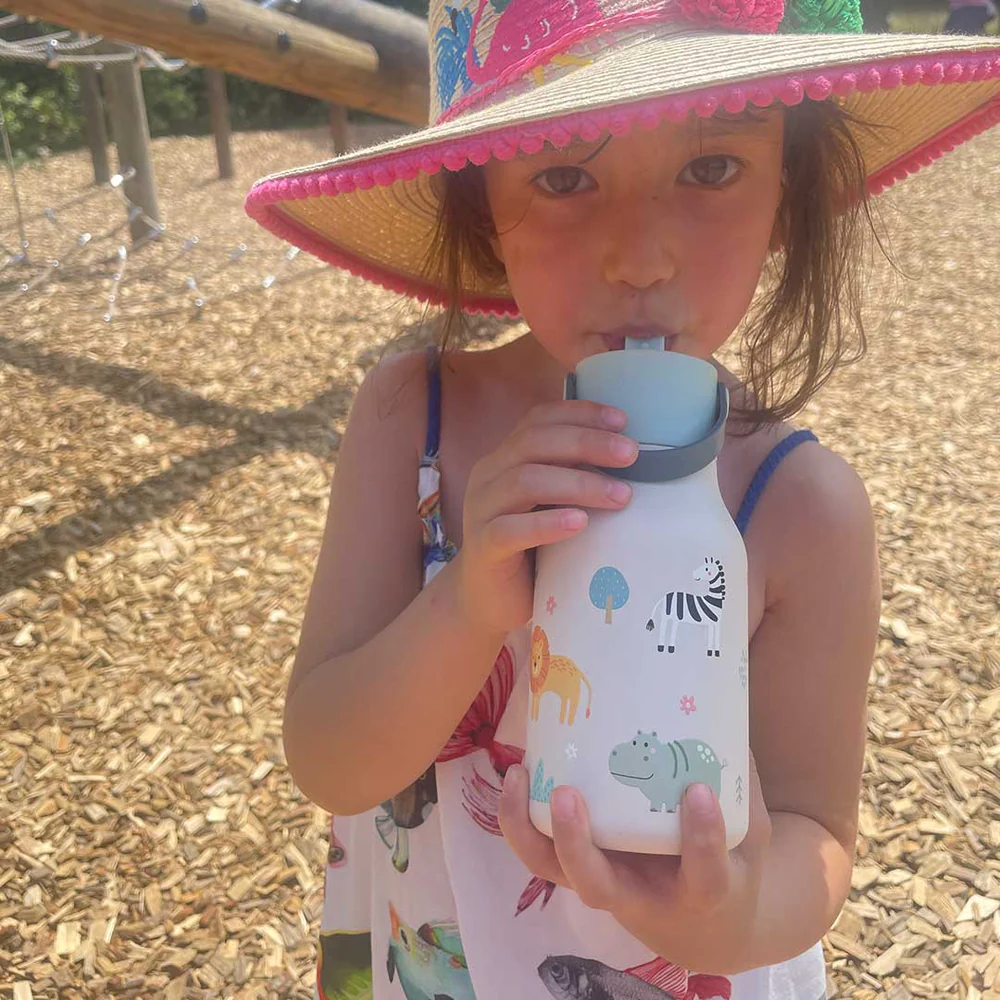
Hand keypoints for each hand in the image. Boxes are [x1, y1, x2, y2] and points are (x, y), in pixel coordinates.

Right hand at [455, 400, 637, 635]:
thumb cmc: (531, 550)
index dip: (579, 414)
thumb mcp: (552, 505)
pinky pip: (510, 529)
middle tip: (630, 454)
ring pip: (524, 481)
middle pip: (534, 442)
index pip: (538, 419)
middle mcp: (488, 477)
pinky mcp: (482, 548)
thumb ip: (574, 478)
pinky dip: (547, 524)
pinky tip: (579, 523)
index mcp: (505, 458)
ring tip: (620, 496)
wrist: (489, 601)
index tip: (622, 421)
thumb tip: (632, 459)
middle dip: (587, 443)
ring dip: (577, 484)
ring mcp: (481, 511)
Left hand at [499, 751, 771, 975]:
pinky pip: (541, 851)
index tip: (700, 791)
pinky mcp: (578, 868)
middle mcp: (640, 896)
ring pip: (554, 871)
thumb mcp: (748, 833)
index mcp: (699, 892)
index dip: (701, 840)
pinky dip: (521, 817)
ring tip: (519, 775)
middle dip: (577, 845)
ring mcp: (602, 884)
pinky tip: (518, 773)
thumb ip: (740, 782)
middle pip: (597, 887)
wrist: (704, 926)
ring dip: (529, 829)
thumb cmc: (731, 866)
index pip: (704, 877)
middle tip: (568, 795)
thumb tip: (721, 710)